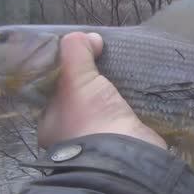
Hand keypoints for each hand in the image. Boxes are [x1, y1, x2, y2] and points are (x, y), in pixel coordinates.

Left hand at [37, 32, 166, 149]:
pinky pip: (127, 117)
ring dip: (117, 93)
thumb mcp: (75, 79)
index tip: (83, 54)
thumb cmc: (90, 119)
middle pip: (83, 98)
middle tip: (108, 60)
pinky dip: (133, 104)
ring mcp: (100, 141)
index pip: (55, 90)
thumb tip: (89, 37)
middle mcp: (72, 135)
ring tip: (128, 72)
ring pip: (106, 108)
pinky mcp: (126, 143)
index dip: (67, 70)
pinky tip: (141, 91)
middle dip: (95, 81)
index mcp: (51, 124)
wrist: (126, 156)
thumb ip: (75, 52)